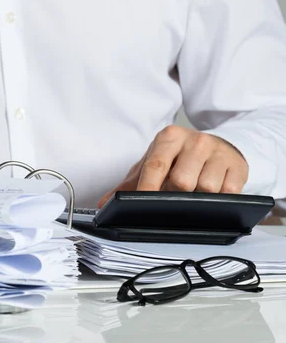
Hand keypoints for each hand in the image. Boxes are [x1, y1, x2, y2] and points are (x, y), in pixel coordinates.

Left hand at [98, 126, 248, 206]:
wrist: (217, 147)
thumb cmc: (179, 159)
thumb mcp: (153, 165)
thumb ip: (128, 184)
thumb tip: (104, 203)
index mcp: (169, 137)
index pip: (155, 165)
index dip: (148, 187)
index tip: (141, 204)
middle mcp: (195, 141)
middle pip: (181, 181)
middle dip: (175, 196)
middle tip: (174, 199)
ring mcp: (218, 152)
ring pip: (205, 189)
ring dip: (198, 200)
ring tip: (194, 194)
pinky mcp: (237, 166)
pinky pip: (228, 192)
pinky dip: (219, 199)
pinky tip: (214, 194)